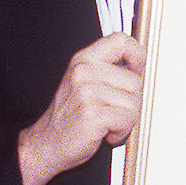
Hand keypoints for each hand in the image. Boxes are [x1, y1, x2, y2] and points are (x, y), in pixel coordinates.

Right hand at [17, 33, 146, 184]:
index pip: (120, 40)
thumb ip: (107, 71)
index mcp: (83, 60)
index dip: (137, 55)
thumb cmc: (69, 117)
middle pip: (135, 80)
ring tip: (108, 123)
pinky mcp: (93, 113)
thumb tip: (138, 68)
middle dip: (131, 102)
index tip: (137, 70)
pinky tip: (106, 133)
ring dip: (126, 119)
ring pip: (133, 102)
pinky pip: (127, 119)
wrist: (46, 144)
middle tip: (113, 112)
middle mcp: (84, 72)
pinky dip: (121, 131)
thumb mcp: (83, 83)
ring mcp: (87, 92)